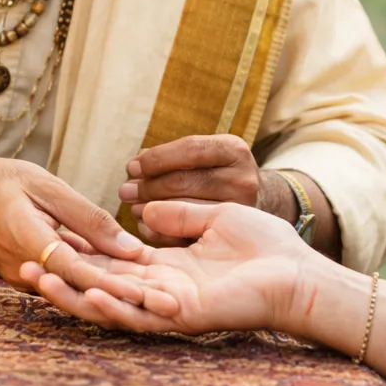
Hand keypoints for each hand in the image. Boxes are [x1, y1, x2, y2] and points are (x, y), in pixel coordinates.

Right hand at [0, 157, 147, 290]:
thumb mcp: (44, 186)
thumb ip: (87, 217)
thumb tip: (130, 247)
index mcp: (27, 242)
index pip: (77, 269)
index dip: (114, 282)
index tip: (149, 291)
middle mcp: (26, 271)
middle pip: (83, 289)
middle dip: (127, 299)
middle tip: (169, 306)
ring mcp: (27, 280)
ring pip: (78, 290)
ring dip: (117, 295)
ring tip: (160, 298)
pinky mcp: (31, 280)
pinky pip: (68, 283)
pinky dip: (98, 283)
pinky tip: (134, 282)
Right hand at [19, 199, 312, 336]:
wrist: (299, 270)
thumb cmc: (265, 245)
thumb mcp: (213, 218)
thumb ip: (179, 216)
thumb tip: (146, 214)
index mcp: (165, 270)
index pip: (110, 265)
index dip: (77, 256)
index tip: (42, 243)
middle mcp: (160, 292)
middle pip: (99, 289)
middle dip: (61, 282)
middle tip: (21, 269)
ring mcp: (169, 309)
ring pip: (110, 307)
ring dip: (73, 297)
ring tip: (37, 282)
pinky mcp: (183, 318)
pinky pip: (139, 317)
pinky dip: (111, 307)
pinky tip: (85, 295)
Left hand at [119, 135, 293, 244]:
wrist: (261, 201)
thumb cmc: (220, 173)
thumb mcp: (208, 154)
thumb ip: (175, 156)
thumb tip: (135, 168)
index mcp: (234, 150)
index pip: (188, 150)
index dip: (155, 159)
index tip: (131, 167)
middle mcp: (243, 178)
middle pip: (183, 181)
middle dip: (147, 186)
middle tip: (125, 191)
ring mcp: (241, 209)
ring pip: (184, 209)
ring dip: (150, 209)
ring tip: (132, 208)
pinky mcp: (231, 235)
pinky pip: (188, 234)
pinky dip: (161, 230)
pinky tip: (147, 225)